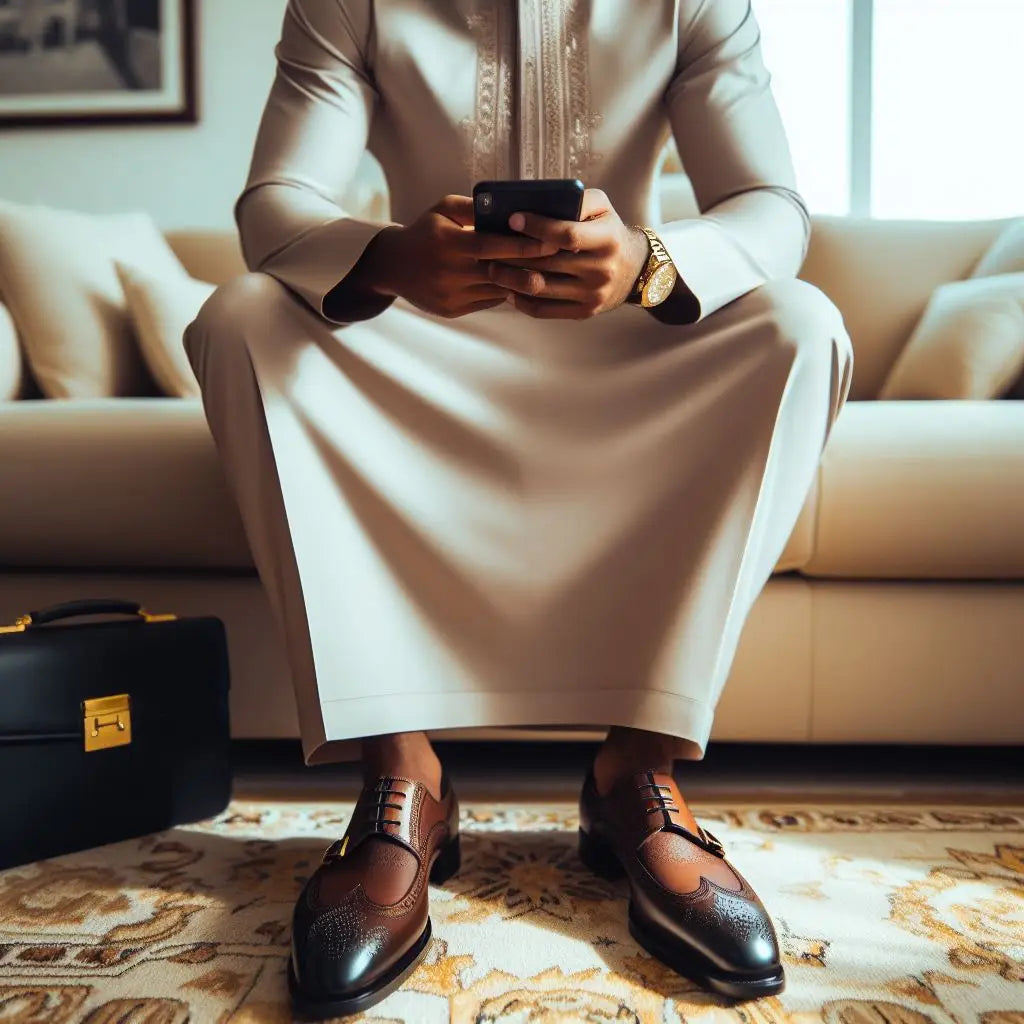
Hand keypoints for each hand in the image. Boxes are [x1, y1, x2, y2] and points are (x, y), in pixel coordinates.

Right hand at [358, 195, 558, 318]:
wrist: (392, 267)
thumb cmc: (425, 231)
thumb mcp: (443, 209)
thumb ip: (474, 208)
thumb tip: (509, 208)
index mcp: (448, 242)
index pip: (493, 246)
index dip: (524, 246)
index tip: (551, 242)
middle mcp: (450, 272)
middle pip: (500, 272)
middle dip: (531, 266)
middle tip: (559, 261)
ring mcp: (451, 295)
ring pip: (497, 290)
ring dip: (521, 282)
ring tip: (545, 271)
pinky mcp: (453, 310)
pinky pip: (488, 302)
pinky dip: (504, 292)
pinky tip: (518, 283)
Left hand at [486, 189, 649, 319]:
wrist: (634, 270)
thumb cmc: (608, 232)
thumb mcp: (602, 207)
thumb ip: (576, 200)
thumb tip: (536, 202)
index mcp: (607, 239)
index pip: (566, 235)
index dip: (537, 227)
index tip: (512, 219)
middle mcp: (601, 270)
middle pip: (546, 263)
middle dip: (512, 254)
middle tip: (488, 246)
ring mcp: (591, 295)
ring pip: (539, 288)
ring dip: (509, 278)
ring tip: (492, 268)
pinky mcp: (582, 312)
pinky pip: (543, 311)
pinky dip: (520, 301)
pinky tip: (507, 289)